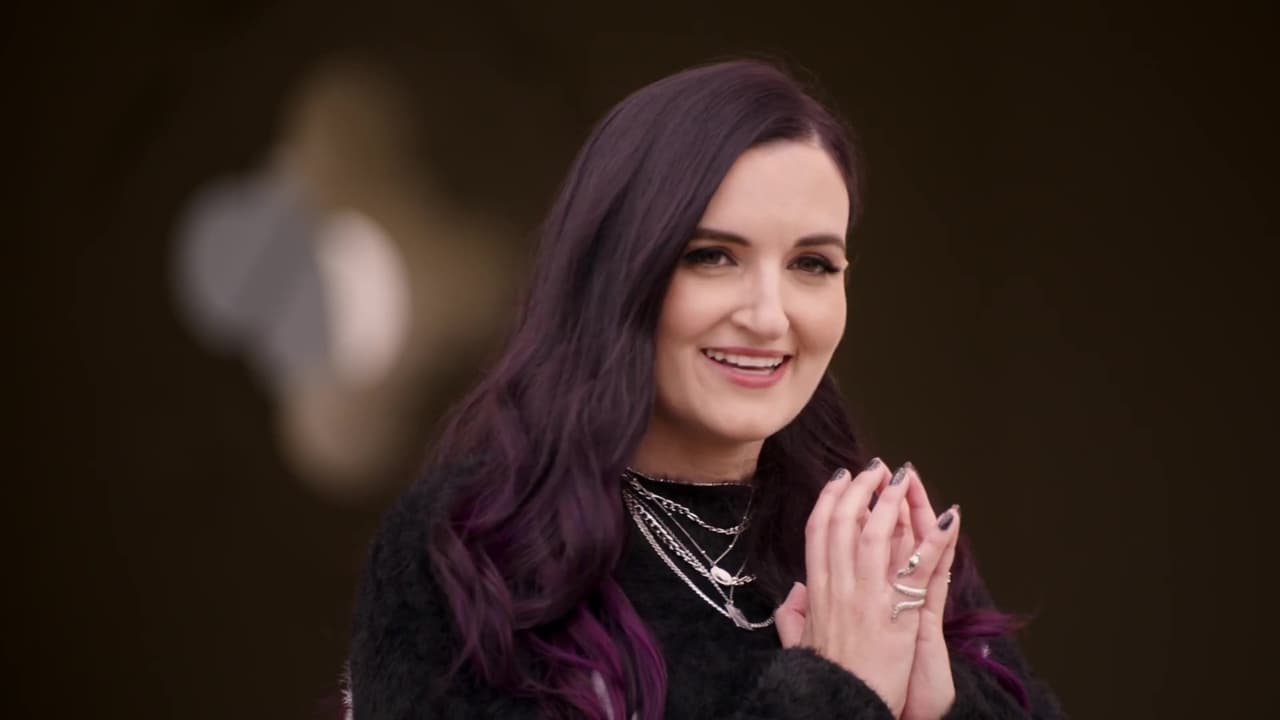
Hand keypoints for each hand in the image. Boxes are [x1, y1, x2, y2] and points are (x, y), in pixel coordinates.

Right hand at [775, 461, 952, 716]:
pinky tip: (948, 518)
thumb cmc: (825, 679)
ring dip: (891, 503)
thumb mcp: (798, 644)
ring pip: (875, 536)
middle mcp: (839, 588)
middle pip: (844, 523)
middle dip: (860, 490)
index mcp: (817, 592)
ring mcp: (867, 599)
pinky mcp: (897, 616)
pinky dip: (935, 542)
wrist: (843, 707)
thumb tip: (793, 591)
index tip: (841, 479)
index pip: (818, 531)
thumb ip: (791, 615)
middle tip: (876, 468)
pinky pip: (918, 570)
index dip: (829, 499)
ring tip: (904, 478)